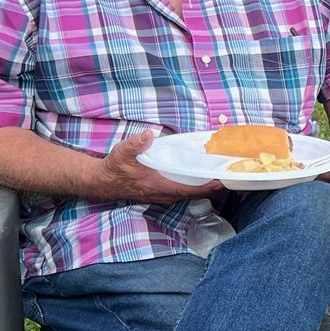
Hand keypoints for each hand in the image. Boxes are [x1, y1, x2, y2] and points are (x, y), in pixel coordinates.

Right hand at [98, 130, 215, 203]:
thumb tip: (149, 135)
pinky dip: (192, 186)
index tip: (221, 181)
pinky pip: (181, 192)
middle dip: (210, 186)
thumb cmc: (114, 168)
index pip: (188, 190)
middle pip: (192, 193)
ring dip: (202, 187)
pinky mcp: (159, 193)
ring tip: (217, 176)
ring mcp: (161, 196)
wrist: (102, 182)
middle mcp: (162, 195)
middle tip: (227, 176)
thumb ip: (136, 144)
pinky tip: (198, 177)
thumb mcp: (122, 153)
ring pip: (187, 194)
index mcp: (158, 186)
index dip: (206, 187)